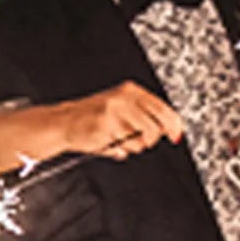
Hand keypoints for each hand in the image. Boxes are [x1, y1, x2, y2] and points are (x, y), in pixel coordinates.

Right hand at [60, 80, 185, 159]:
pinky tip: (109, 142)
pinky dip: (120, 149)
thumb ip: (146, 116)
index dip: (174, 125)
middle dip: (154, 138)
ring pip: (142, 138)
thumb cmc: (94, 117)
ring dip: (135, 146)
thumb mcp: (123, 109)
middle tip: (144, 141)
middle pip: (157, 125)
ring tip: (120, 140)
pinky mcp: (105, 126)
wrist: (63, 122)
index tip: (176, 135)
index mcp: (131, 91)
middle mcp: (124, 98)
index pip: (163, 108)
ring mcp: (114, 111)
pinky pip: (125, 145)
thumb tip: (173, 129)